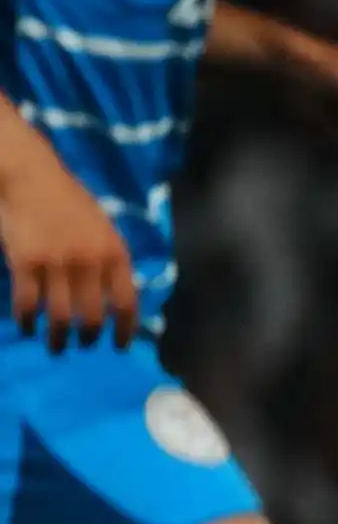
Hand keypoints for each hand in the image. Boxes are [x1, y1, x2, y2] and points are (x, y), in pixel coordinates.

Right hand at [0, 162, 137, 347]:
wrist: (31, 177)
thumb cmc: (69, 202)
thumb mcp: (103, 229)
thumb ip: (110, 261)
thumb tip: (116, 299)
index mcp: (114, 253)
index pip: (126, 303)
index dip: (124, 330)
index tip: (118, 346)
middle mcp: (90, 261)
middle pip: (92, 316)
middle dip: (87, 337)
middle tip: (82, 345)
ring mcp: (56, 263)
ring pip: (60, 316)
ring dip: (58, 338)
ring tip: (56, 346)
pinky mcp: (25, 262)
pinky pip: (28, 303)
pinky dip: (28, 321)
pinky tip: (28, 327)